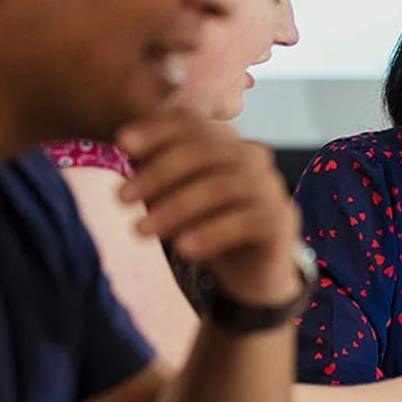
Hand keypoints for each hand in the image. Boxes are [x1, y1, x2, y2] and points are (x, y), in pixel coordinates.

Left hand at [116, 113, 303, 308]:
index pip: (196, 126)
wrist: (253, 275)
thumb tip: (126, 148)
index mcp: (230, 145)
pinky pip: (245, 221)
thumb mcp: (177, 199)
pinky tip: (183, 250)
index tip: (123, 143)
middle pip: (205, 152)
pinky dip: (210, 233)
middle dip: (158, 173)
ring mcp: (272, 188)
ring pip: (222, 187)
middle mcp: (255, 158)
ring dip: (175, 208)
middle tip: (120, 199)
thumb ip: (158, 174)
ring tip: (139, 231)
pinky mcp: (281, 220)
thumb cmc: (211, 230)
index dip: (159, 130)